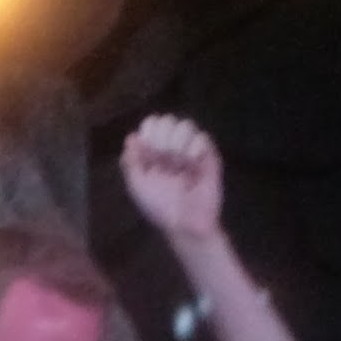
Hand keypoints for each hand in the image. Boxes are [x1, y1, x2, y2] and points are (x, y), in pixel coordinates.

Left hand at [120, 115, 221, 240]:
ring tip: (178, 162)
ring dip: (178, 142)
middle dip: (163, 136)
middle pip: (168, 120)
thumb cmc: (159, 206)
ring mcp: (191, 151)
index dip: (149, 130)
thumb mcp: (137, 184)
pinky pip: (203, 137)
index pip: (152, 124)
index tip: (148, 148)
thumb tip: (132, 136)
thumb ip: (131, 159)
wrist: (185, 221)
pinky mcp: (210, 156)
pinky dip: (195, 147)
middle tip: (162, 156)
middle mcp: (172, 148)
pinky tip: (191, 162)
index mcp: (153, 152)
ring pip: (186, 125)